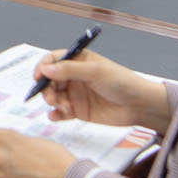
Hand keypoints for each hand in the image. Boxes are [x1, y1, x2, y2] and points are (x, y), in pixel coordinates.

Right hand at [34, 50, 169, 130]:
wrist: (139, 105)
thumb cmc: (121, 82)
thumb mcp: (95, 71)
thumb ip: (69, 70)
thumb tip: (46, 69)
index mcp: (78, 61)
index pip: (53, 60)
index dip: (43, 67)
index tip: (38, 77)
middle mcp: (73, 77)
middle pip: (50, 80)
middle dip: (47, 88)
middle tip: (52, 98)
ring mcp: (75, 94)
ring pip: (53, 96)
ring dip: (52, 102)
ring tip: (64, 107)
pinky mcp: (78, 110)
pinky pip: (60, 112)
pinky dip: (55, 114)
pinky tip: (56, 116)